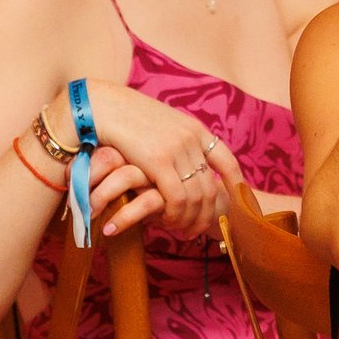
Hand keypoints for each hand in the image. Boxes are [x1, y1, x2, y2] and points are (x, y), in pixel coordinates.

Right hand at [51, 81, 243, 239]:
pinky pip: (177, 198)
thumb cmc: (124, 118)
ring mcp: (177, 149)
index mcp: (195, 129)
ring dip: (190, 220)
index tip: (236, 204)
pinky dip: (175, 215)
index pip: (227, 161)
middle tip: (197, 232)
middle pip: (211, 187)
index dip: (235, 186)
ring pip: (196, 197)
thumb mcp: (160, 125)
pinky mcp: (159, 161)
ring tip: (181, 233)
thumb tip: (183, 162)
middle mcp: (192, 139)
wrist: (103, 105)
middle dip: (207, 215)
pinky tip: (166, 223)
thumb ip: (175, 141)